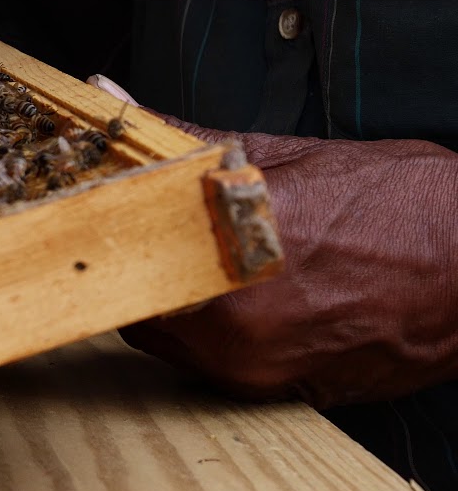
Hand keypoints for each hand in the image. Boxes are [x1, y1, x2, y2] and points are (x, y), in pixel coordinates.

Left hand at [88, 77, 457, 407]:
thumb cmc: (400, 205)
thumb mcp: (284, 154)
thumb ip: (180, 136)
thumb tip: (111, 95)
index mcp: (230, 249)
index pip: (115, 254)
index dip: (98, 235)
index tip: (89, 218)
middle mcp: (237, 324)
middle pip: (134, 303)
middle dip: (133, 268)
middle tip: (148, 236)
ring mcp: (257, 369)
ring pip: (167, 339)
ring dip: (169, 304)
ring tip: (206, 263)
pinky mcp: (278, 395)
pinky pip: (211, 364)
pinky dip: (212, 333)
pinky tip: (243, 298)